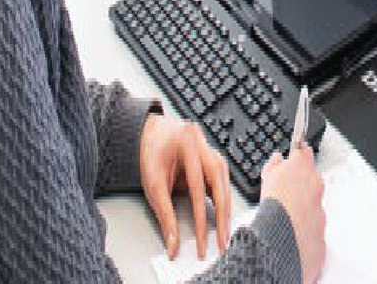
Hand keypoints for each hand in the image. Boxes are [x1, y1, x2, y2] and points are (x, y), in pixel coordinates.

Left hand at [139, 113, 231, 261]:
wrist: (150, 133)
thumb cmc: (151, 155)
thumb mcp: (153, 186)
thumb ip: (165, 216)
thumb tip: (173, 244)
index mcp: (186, 144)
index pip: (198, 188)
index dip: (202, 219)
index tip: (202, 242)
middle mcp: (202, 143)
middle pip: (219, 180)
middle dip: (222, 214)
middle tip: (223, 240)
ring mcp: (208, 147)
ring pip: (224, 178)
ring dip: (226, 205)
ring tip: (225, 230)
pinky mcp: (211, 155)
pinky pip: (221, 177)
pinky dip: (222, 195)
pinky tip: (223, 212)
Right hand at [260, 145, 326, 283]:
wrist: (282, 239)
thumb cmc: (274, 206)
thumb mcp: (267, 177)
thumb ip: (274, 165)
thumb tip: (277, 159)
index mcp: (303, 168)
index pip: (305, 153)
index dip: (300, 154)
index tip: (299, 153)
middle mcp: (317, 186)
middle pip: (311, 181)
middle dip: (301, 186)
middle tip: (285, 194)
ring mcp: (321, 210)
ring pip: (313, 207)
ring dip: (303, 210)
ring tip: (285, 219)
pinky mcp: (321, 234)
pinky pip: (313, 231)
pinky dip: (304, 233)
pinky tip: (292, 236)